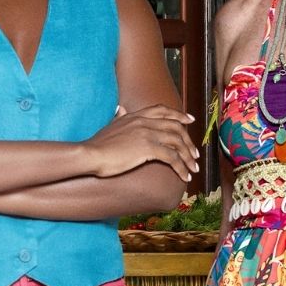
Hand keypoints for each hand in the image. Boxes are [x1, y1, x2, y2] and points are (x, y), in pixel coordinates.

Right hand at [83, 105, 197, 180]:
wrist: (90, 154)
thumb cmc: (96, 144)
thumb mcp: (110, 126)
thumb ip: (119, 117)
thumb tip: (120, 108)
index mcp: (136, 116)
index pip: (162, 110)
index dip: (179, 115)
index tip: (190, 120)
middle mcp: (144, 122)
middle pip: (175, 127)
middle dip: (188, 141)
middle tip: (195, 153)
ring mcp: (148, 134)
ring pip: (178, 143)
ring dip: (188, 157)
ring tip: (193, 168)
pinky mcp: (149, 148)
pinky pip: (172, 157)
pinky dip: (182, 167)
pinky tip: (184, 176)